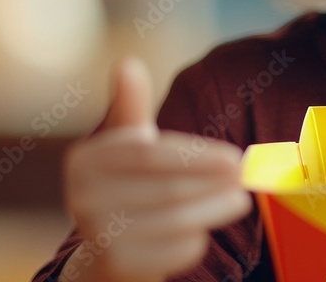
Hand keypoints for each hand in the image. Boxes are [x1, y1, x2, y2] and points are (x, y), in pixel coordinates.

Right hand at [62, 57, 251, 281]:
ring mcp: (98, 237)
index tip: (234, 156)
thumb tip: (127, 63)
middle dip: (213, 181)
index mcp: (85, 160)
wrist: (106, 252)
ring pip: (175, 220)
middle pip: (167, 187)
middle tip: (244, 175)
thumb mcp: (126, 144)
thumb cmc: (128, 184)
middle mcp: (82, 200)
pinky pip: (172, 251)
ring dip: (215, 208)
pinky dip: (196, 239)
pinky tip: (204, 229)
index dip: (198, 155)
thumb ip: (130, 106)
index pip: (151, 154)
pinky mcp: (116, 268)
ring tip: (239, 199)